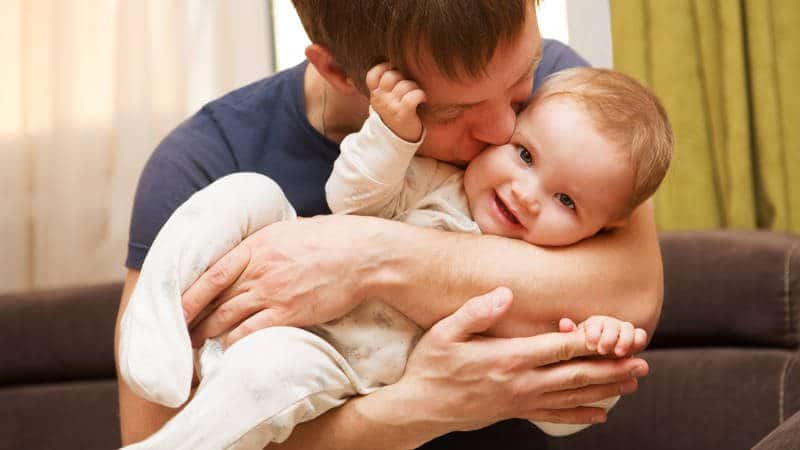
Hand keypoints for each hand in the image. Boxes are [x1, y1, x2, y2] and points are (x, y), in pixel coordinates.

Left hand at [180, 215, 392, 346]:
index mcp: (257, 246)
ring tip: (196, 343)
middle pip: (214, 298)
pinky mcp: (289, 313)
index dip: (188, 291)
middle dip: (192, 317)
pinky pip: (251, 332)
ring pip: (227, 317)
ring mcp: (273, 292)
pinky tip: (227, 349)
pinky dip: (234, 342)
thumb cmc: (332, 239)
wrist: (362, 255)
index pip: (211, 272)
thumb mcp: (290, 230)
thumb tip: (253, 252)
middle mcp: (259, 270)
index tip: (173, 304)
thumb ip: (266, 243)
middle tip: (179, 330)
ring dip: (207, 332)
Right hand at [366, 63, 425, 141]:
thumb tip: (390, 64)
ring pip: (404, 85)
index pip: (373, 74)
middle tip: (407, 86)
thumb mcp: (383, 102)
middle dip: (403, 77)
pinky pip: (413, 96)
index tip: (394, 73)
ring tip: (415, 95)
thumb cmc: (393, 116)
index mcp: (375, 94)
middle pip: (391, 76)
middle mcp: (380, 99)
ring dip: (414, 87)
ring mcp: (391, 107)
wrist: (396, 141)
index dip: (384, 68)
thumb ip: (383, 86)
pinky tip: (422, 100)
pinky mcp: (403, 114)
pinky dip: (420, 95)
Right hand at [392, 287, 648, 431]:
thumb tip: (506, 293)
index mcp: (508, 357)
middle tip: (642, 361)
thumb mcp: (445, 332)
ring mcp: (520, 400)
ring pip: (572, 395)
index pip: (559, 347)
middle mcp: (521, 381)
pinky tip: (600, 414)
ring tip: (633, 382)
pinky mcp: (516, 412)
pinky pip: (555, 415)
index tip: (617, 332)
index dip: (591, 339)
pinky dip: (580, 414)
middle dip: (611, 367)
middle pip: (576, 373)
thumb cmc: (431, 366)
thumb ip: (476, 311)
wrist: (419, 408)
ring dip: (605, 388)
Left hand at [559, 315, 647, 356]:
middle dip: (608, 337)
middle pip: (612, 325)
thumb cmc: (581, 358)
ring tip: (619, 353)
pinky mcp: (635, 344)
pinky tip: (633, 352)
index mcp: (592, 327)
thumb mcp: (572, 350)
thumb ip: (569, 337)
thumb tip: (564, 323)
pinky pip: (640, 336)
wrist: (595, 371)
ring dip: (624, 339)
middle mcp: (608, 327)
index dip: (593, 333)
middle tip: (603, 350)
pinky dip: (638, 340)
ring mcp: (622, 334)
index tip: (591, 345)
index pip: (594, 325)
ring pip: (627, 328)